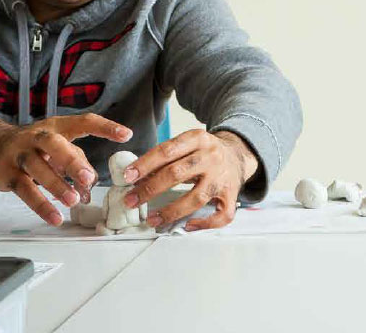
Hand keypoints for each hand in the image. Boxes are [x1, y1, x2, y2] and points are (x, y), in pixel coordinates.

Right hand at [0, 114, 131, 224]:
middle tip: (88, 177)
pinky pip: (25, 190)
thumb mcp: (56, 146)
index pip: (84, 121)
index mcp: (57, 126)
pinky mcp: (7, 174)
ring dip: (57, 185)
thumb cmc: (34, 146)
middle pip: (54, 144)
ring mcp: (20, 154)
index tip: (126, 134)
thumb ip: (76, 162)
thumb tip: (90, 186)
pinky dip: (41, 205)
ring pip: (38, 168)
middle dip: (71, 160)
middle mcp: (37, 137)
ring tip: (74, 201)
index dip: (105, 127)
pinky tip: (55, 217)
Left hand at [121, 129, 257, 230]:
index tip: (128, 177)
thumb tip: (137, 177)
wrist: (238, 154)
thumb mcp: (188, 144)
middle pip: (177, 173)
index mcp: (199, 139)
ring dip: (170, 211)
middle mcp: (212, 156)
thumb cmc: (205, 153)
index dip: (145, 164)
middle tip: (131, 200)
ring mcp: (223, 177)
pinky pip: (221, 215)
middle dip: (150, 189)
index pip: (167, 150)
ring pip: (196, 198)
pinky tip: (188, 226)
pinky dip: (204, 224)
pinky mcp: (232, 194)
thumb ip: (166, 157)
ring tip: (151, 219)